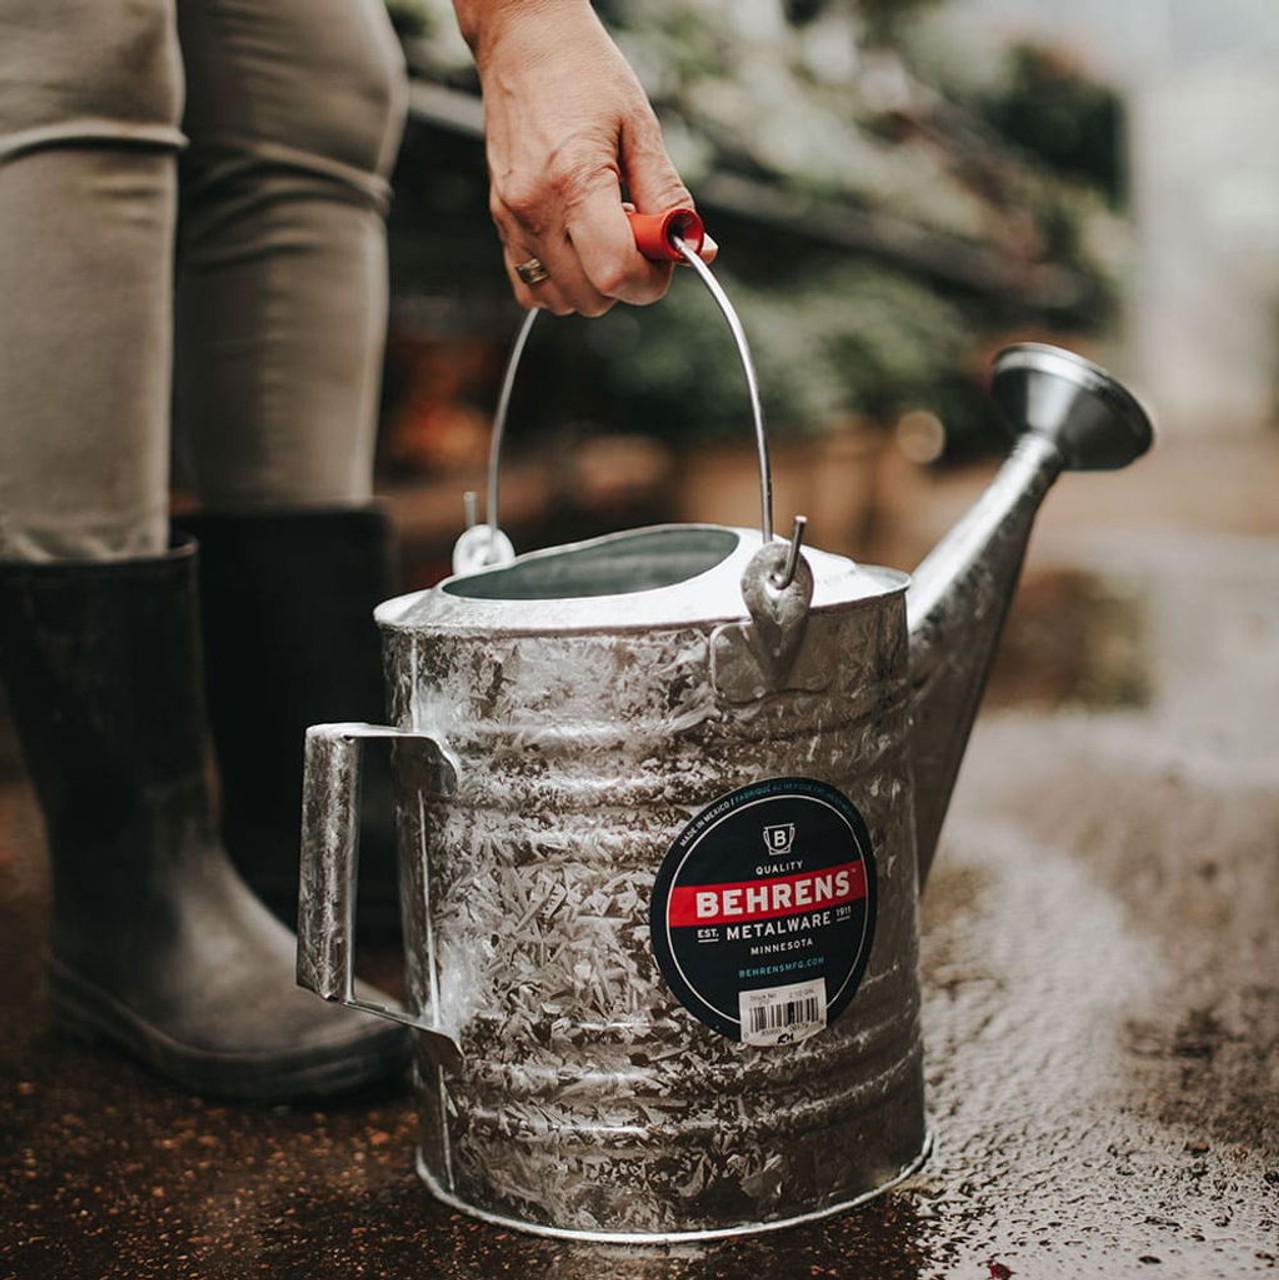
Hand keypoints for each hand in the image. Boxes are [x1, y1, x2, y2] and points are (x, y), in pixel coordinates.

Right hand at [454, 0, 714, 315]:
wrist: (523, 42)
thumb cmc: (586, 75)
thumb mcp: (641, 129)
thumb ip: (668, 196)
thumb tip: (699, 249)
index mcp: (573, 182)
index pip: (615, 274)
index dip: (651, 279)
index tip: (664, 253)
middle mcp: (534, 209)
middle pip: (590, 298)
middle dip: (626, 280)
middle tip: (636, 233)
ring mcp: (510, 220)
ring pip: (559, 301)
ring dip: (592, 284)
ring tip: (602, 232)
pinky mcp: (499, 221)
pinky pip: (530, 286)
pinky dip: (561, 282)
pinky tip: (577, 244)